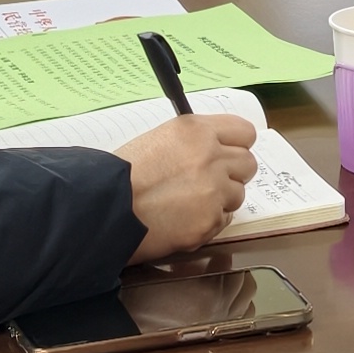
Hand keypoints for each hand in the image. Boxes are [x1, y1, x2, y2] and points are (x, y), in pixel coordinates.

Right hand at [119, 111, 260, 259]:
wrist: (105, 209)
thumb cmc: (124, 175)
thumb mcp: (159, 140)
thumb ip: (193, 142)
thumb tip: (217, 149)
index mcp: (197, 131)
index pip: (244, 132)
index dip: (237, 145)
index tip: (230, 153)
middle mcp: (210, 157)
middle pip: (248, 163)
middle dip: (233, 173)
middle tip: (209, 182)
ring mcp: (213, 191)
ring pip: (238, 194)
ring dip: (220, 200)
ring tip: (189, 203)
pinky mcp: (209, 221)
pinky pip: (225, 220)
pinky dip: (209, 221)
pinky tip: (184, 219)